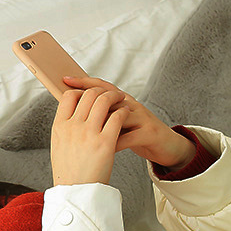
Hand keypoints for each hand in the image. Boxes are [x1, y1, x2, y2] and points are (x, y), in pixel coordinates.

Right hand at [50, 86, 128, 185]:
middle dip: (101, 91)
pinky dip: (123, 111)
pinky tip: (125, 114)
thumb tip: (73, 111)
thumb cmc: (69, 171)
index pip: (69, 96)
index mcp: (59, 127)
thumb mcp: (59, 146)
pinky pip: (117, 116)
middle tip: (110, 94)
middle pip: (88, 95)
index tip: (89, 95)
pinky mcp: (105, 142)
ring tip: (120, 100)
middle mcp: (72, 127)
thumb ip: (65, 127)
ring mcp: (88, 133)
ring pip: (104, 100)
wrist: (76, 193)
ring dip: (115, 96)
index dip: (81, 91)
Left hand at [62, 76, 195, 170]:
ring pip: (120, 115)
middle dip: (89, 100)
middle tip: (71, 106)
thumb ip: (101, 115)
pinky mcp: (149, 133)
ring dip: (103, 123)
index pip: (101, 86)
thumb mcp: (117, 123)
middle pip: (110, 97)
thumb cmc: (135, 135)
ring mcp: (142, 117)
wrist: (166, 147)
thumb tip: (72, 110)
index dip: (84, 81)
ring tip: (85, 132)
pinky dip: (115, 144)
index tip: (65, 80)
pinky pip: (129, 137)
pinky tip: (103, 150)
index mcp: (122, 101)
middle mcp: (132, 105)